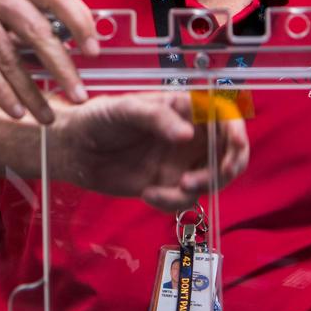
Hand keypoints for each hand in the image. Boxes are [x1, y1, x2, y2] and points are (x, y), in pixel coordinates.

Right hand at [0, 0, 98, 123]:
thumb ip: (9, 18)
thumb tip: (49, 47)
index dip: (80, 20)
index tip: (95, 50)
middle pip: (40, 29)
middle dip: (63, 67)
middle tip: (80, 95)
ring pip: (11, 54)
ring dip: (31, 91)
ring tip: (46, 116)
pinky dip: (0, 92)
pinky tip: (13, 111)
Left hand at [50, 90, 249, 209]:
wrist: (74, 150)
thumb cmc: (97, 118)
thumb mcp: (123, 109)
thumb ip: (155, 117)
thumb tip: (187, 134)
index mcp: (182, 108)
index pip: (222, 114)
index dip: (237, 128)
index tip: (235, 143)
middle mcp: (188, 135)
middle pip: (229, 150)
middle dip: (228, 165)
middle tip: (214, 175)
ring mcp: (180, 162)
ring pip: (213, 178)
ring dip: (202, 186)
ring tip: (177, 186)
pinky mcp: (168, 185)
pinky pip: (186, 199)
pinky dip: (172, 201)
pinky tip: (148, 193)